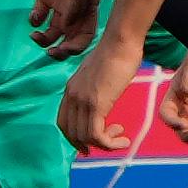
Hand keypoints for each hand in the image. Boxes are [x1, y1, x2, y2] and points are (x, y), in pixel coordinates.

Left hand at [29, 0, 98, 56]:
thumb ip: (74, 5)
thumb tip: (68, 29)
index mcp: (90, 4)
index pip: (86, 33)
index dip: (77, 46)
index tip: (64, 50)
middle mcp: (75, 7)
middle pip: (69, 36)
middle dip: (61, 48)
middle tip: (49, 52)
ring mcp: (59, 1)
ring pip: (53, 29)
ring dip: (45, 38)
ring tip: (35, 36)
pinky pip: (39, 14)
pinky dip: (35, 21)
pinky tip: (33, 18)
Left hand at [56, 30, 143, 154]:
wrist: (120, 42)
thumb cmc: (116, 53)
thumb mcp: (98, 73)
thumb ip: (94, 87)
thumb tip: (102, 97)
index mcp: (71, 89)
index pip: (63, 123)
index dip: (74, 138)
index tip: (90, 144)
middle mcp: (72, 96)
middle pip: (72, 133)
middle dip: (89, 144)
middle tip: (109, 141)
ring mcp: (83, 100)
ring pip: (85, 138)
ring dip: (104, 144)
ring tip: (120, 137)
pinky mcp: (96, 104)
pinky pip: (97, 136)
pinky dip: (110, 144)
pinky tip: (123, 140)